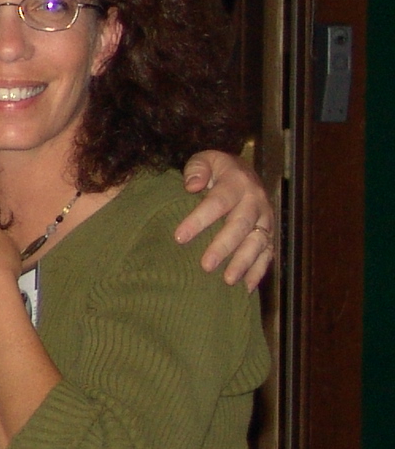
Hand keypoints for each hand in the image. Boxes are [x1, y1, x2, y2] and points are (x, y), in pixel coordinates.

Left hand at [177, 151, 273, 289]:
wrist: (244, 172)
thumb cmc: (216, 170)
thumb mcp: (205, 160)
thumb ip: (196, 169)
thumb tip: (191, 185)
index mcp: (237, 182)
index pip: (218, 202)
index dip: (199, 219)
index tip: (179, 237)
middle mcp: (255, 201)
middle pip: (240, 225)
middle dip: (224, 246)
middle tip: (206, 266)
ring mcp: (265, 219)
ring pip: (257, 242)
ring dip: (243, 263)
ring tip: (227, 281)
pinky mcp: (269, 233)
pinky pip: (268, 253)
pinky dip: (259, 271)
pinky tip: (246, 288)